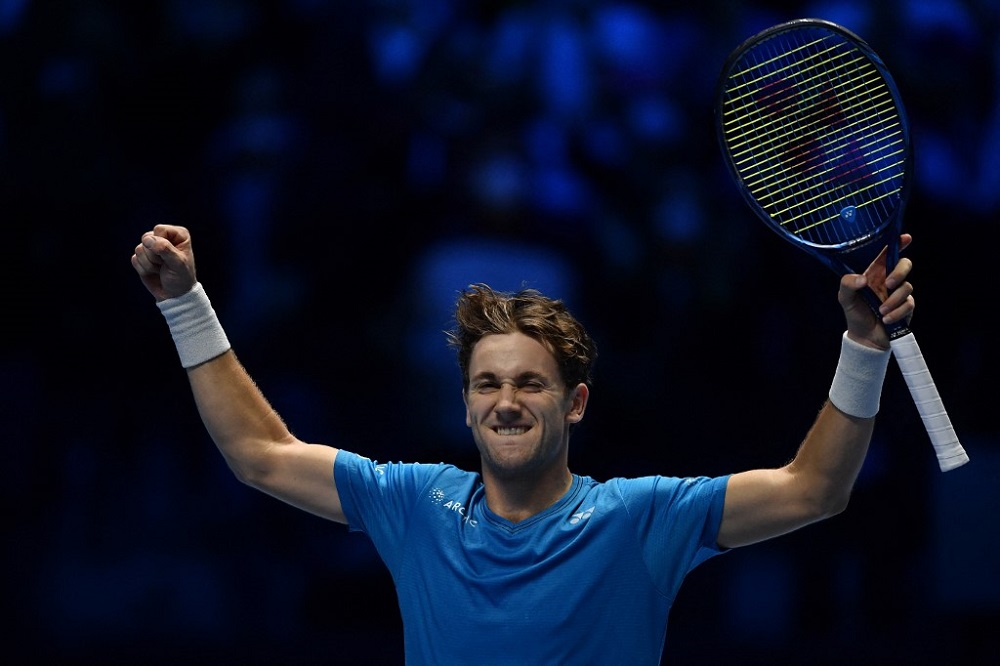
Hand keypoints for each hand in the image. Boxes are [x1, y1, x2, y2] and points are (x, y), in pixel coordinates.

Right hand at [131, 224, 196, 301]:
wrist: (174, 295)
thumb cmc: (181, 278)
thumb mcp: (178, 263)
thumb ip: (165, 249)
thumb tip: (147, 240)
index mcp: (177, 235)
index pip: (159, 230)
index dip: (161, 244)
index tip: (171, 256)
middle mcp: (163, 237)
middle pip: (147, 238)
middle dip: (154, 256)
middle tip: (166, 265)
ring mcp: (151, 247)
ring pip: (139, 249)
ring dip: (150, 264)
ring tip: (161, 269)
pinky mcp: (142, 257)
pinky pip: (134, 259)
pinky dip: (143, 269)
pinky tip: (154, 272)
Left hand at [837, 233, 914, 349]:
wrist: (866, 338)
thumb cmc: (855, 314)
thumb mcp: (845, 298)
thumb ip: (847, 284)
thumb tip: (863, 279)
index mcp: (874, 273)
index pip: (887, 254)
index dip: (898, 244)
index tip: (906, 238)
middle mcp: (888, 280)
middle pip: (905, 264)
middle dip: (900, 272)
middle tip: (889, 284)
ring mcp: (899, 292)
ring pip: (907, 287)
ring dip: (893, 301)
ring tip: (880, 312)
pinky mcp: (907, 306)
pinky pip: (908, 304)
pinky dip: (896, 312)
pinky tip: (886, 320)